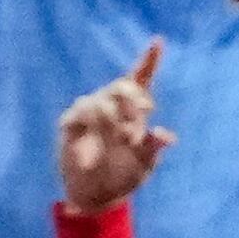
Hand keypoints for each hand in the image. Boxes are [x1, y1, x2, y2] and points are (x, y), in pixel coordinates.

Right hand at [58, 40, 172, 209]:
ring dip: (114, 121)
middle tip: (141, 122)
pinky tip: (93, 157)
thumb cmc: (124, 176)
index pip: (140, 80)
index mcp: (132, 111)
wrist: (96, 196)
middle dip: (133, 102)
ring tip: (124, 141)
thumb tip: (168, 136)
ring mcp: (89, 113)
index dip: (149, 60)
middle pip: (121, 86)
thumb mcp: (144, 165)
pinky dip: (90, 134)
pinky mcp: (70, 123)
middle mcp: (110, 105)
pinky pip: (79, 116)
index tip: (158, 41)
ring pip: (100, 101)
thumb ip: (153, 149)